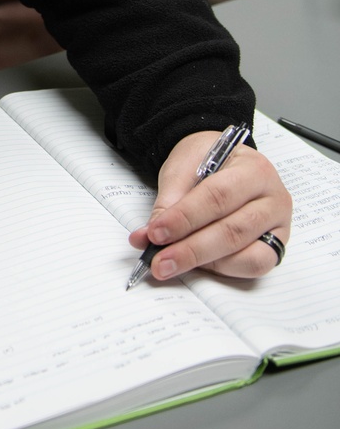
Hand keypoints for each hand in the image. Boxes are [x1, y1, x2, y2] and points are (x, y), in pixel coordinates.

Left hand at [128, 130, 291, 281]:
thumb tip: (149, 238)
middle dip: (190, 250)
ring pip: (246, 254)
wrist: (222, 159)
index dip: (184, 218)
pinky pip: (255, 266)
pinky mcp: (276, 245)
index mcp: (254, 169)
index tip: (155, 233)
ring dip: (205, 263)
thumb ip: (168, 202)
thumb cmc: (207, 161)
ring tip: (172, 264)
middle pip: (232, 231)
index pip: (218, 196)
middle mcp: (273, 198)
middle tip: (159, 261)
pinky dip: (225, 269)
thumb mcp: (184, 167)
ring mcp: (278, 224)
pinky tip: (200, 264)